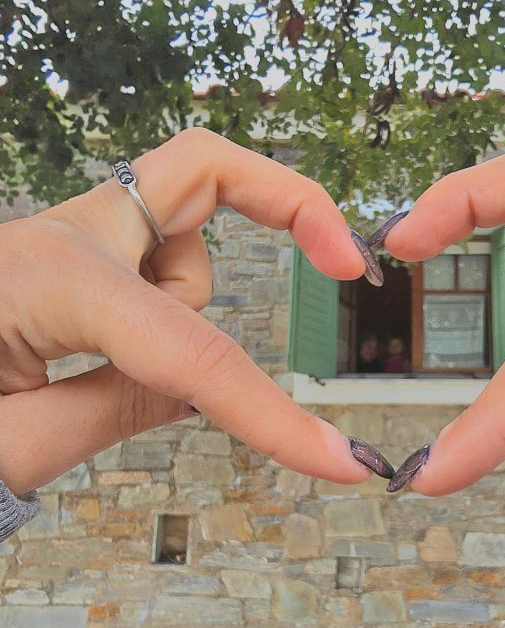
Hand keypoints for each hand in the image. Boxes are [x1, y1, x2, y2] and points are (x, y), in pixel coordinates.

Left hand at [0, 128, 375, 495]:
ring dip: (186, 309)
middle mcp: (65, 233)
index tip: (335, 460)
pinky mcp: (78, 251)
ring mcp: (71, 232)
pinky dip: (171, 300)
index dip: (269, 413)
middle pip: (202, 166)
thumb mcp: (14, 444)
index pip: (186, 352)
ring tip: (107, 375)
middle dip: (287, 200)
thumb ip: (123, 408)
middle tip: (348, 258)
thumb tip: (205, 385)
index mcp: (43, 278)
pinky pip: (161, 257)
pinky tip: (116, 347)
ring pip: (186, 243)